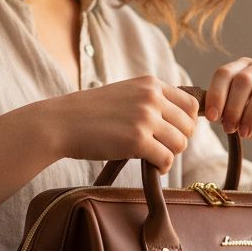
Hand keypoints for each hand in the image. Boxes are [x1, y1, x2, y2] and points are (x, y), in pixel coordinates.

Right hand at [43, 76, 198, 172]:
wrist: (61, 123)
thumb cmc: (91, 113)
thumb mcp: (126, 94)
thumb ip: (152, 101)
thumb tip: (183, 121)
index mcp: (150, 84)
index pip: (190, 104)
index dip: (186, 122)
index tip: (172, 132)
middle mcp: (151, 98)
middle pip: (188, 126)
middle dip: (178, 140)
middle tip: (160, 147)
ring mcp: (145, 118)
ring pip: (180, 144)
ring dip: (170, 154)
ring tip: (154, 156)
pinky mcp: (137, 141)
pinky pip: (166, 159)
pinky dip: (162, 166)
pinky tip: (151, 165)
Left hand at [204, 58, 251, 151]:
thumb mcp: (235, 113)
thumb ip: (221, 107)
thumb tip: (201, 110)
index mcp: (245, 67)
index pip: (225, 72)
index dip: (217, 94)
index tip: (212, 118)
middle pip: (245, 79)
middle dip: (233, 106)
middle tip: (229, 128)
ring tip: (245, 133)